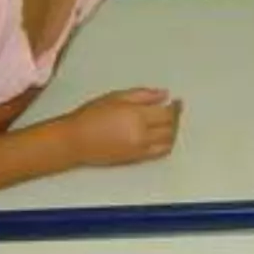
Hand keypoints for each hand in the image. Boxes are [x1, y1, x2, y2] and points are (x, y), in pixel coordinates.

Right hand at [62, 89, 181, 166]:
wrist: (76, 141)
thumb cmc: (90, 117)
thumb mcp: (116, 96)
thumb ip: (143, 95)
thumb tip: (163, 94)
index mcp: (138, 116)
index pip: (168, 113)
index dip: (176, 107)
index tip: (177, 101)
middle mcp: (142, 134)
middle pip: (171, 128)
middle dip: (176, 118)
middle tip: (175, 110)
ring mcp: (140, 149)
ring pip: (168, 141)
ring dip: (173, 132)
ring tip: (170, 123)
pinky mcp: (136, 159)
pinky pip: (159, 152)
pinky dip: (166, 143)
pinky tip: (162, 136)